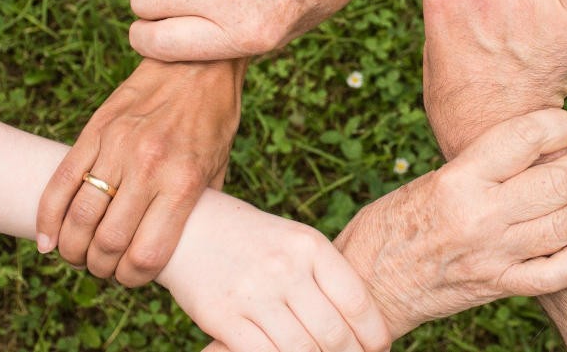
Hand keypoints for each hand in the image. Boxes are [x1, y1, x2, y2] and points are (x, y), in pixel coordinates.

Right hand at [36, 58, 244, 285]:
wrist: (196, 63)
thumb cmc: (213, 120)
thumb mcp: (219, 168)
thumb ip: (198, 208)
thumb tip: (182, 247)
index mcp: (183, 182)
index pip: (147, 253)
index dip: (134, 278)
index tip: (132, 278)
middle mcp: (148, 167)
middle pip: (108, 242)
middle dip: (101, 268)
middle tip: (103, 269)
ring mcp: (117, 147)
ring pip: (79, 216)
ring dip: (73, 248)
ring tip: (78, 255)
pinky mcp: (95, 131)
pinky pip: (61, 181)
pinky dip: (48, 217)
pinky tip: (48, 239)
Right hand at [157, 191, 391, 351]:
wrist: (189, 228)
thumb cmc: (253, 241)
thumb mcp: (295, 242)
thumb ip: (325, 277)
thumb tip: (362, 325)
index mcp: (309, 246)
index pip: (357, 302)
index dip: (374, 335)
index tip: (378, 349)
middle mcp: (284, 268)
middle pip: (333, 333)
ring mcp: (253, 293)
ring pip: (302, 351)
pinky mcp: (222, 317)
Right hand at [335, 109, 566, 337]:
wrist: (368, 284)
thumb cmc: (390, 225)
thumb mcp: (428, 182)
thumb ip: (477, 169)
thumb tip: (531, 152)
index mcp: (457, 180)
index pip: (526, 137)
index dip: (560, 124)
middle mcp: (479, 216)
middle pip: (560, 181)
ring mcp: (493, 255)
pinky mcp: (498, 287)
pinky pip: (559, 272)